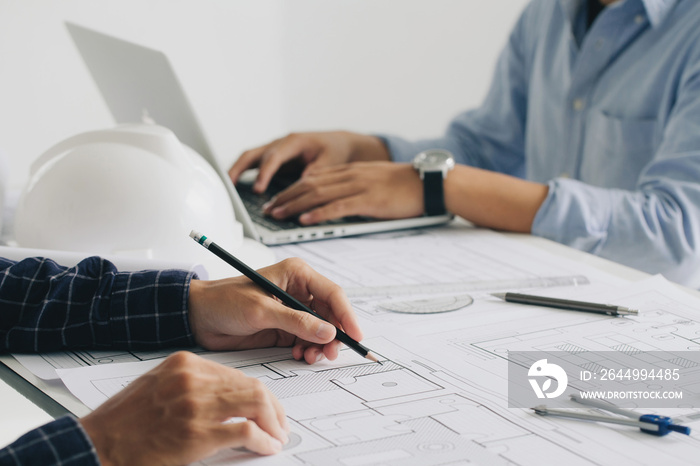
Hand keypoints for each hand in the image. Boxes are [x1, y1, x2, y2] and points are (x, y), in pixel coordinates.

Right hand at [80, 351, 288, 464]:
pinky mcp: (198, 433)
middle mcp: (193, 379)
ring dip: (273, 423)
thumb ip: (192, 384)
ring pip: (256, 404)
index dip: (259, 393)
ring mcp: (196, 405)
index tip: (268, 407)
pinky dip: (263, 440)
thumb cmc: (123, 422)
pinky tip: (266, 447)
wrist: (96, 444)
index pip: (237, 374)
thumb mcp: (158, 386)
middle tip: (279, 424)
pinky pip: (246, 431)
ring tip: (277, 436)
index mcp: (184, 364)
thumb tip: (227, 398)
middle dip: (273, 408)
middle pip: (252, 386)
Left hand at [187, 258, 362, 363]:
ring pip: (321, 330)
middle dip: (334, 334)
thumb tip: (328, 331)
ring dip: (320, 345)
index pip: (332, 293)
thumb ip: (296, 321)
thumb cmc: (224, 301)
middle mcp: (298, 291)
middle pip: (331, 314)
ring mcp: (293, 311)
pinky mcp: (285, 328)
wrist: (198, 317)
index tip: (355, 335)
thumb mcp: (261, 310)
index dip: (347, 315)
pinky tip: (300, 354)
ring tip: (310, 356)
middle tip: (331, 353)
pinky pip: (307, 340)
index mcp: (296, 274)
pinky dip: (308, 350)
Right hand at [228, 131, 389, 192]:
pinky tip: (235, 185)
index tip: (258, 189)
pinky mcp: (274, 158)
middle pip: (254, 154)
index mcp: (294, 141)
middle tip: (230, 185)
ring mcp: (275, 149)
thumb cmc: (334, 151)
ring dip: (236, 170)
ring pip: (250, 157)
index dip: (264, 173)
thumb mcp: (330, 161)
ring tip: (226, 186)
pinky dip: (243, 172)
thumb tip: (303, 182)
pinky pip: (254, 163)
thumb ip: (317, 171)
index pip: (273, 157)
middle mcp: (280, 143)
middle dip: (240, 169)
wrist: (338, 144)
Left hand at [262, 162, 423, 224]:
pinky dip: (318, 213)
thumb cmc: (405, 186)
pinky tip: (305, 220)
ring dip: (294, 205)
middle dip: (285, 197)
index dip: (291, 189)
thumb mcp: (374, 181)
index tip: (277, 199)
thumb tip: (338, 202)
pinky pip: (337, 206)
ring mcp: (357, 186)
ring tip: (278, 215)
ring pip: (317, 194)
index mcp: (350, 171)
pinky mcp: (367, 200)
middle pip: (309, 184)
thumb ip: (354, 188)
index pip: (313, 177)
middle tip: (268, 209)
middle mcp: (349, 175)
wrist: (427, 182)